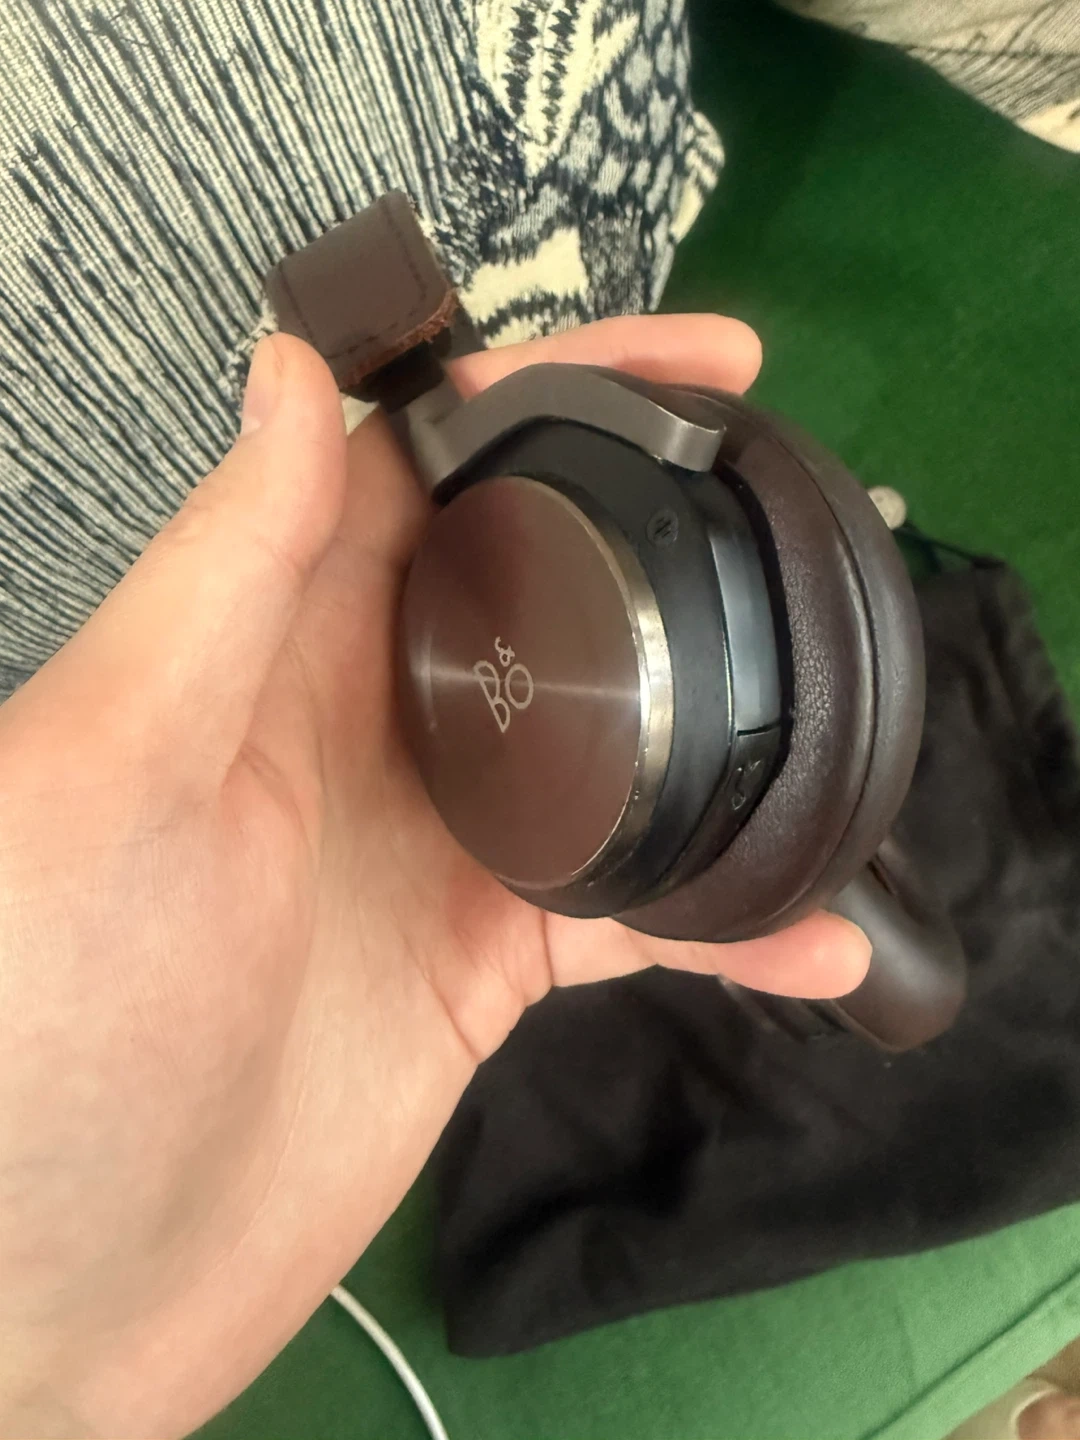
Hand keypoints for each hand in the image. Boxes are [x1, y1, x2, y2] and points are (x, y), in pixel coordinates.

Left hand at [0, 316, 868, 1437]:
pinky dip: (722, 918)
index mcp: (274, 644)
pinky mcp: (486, 962)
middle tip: (797, 492)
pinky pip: (629, 910)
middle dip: (666, 521)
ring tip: (842, 685)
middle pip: (544, 580)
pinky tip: (814, 931)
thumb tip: (292, 372)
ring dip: (720, 710)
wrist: (63, 1290)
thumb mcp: (106, 775)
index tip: (696, 365)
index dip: (558, 390)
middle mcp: (369, 720)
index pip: (431, 465)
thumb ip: (215, 582)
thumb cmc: (46, 1025)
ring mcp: (440, 843)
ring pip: (612, 738)